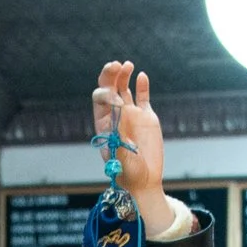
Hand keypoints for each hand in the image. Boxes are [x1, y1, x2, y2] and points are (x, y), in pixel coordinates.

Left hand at [91, 61, 167, 228]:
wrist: (144, 181)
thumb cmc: (127, 173)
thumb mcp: (119, 156)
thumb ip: (118, 135)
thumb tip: (118, 111)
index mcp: (104, 123)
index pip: (100, 100)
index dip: (105, 94)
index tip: (114, 97)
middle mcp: (116, 116)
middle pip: (109, 89)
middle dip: (110, 76)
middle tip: (115, 65)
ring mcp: (131, 115)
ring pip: (124, 89)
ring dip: (123, 75)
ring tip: (127, 65)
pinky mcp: (147, 117)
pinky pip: (143, 96)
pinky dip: (142, 85)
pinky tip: (142, 76)